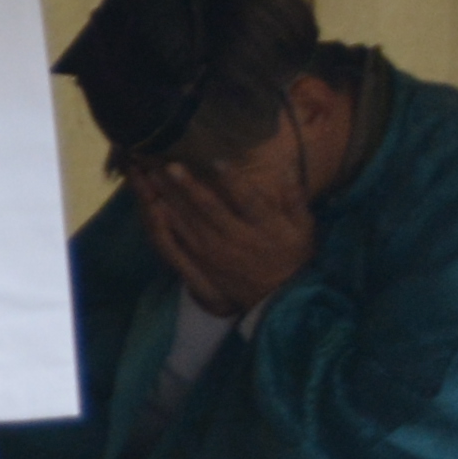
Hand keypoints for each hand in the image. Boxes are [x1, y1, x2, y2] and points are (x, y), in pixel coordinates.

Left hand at [132, 156, 318, 322]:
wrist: (278, 298)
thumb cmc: (292, 255)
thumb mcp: (303, 228)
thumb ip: (295, 198)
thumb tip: (287, 168)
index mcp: (265, 227)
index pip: (248, 200)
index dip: (233, 181)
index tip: (216, 160)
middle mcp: (238, 239)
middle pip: (210, 209)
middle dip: (189, 186)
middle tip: (170, 165)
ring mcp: (217, 253)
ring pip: (190, 223)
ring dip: (170, 199)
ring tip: (154, 177)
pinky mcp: (203, 264)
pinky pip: (181, 242)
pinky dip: (167, 224)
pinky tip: (154, 207)